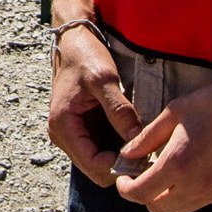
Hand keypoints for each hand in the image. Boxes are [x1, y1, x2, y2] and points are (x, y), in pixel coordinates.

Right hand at [46, 26, 143, 186]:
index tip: (144, 155)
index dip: (119, 165)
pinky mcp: (82, 130)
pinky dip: (117, 146)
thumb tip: (136, 139)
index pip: (93, 164)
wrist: (73, 41)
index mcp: (64, 126)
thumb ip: (119, 110)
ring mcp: (72, 135)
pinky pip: (101, 148)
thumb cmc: (85, 56)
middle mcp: (63, 136)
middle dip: (121, 164)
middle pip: (96, 170)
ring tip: (142, 141)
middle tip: (147, 150)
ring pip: (100, 162)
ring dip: (120, 156)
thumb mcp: (104, 79)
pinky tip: (132, 133)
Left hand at [110, 63, 211, 211]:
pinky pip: (202, 202)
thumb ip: (147, 138)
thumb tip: (127, 154)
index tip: (123, 179)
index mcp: (177, 165)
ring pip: (179, 209)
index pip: (140, 194)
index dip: (126, 189)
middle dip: (145, 194)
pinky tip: (193, 171)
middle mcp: (196, 186)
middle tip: (143, 174)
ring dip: (167, 197)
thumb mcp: (174, 112)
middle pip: (157, 208)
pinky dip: (190, 194)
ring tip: (168, 173)